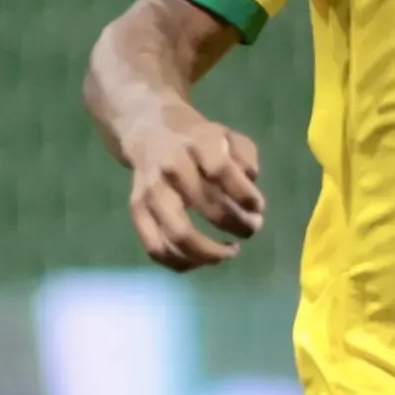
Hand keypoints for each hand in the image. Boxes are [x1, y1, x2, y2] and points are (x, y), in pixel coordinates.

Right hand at [121, 104, 265, 269]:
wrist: (148, 131)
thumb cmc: (198, 140)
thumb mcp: (228, 135)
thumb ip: (246, 157)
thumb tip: (251, 181)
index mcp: (197, 143)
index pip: (221, 170)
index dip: (245, 194)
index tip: (258, 206)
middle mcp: (171, 168)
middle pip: (205, 205)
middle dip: (237, 224)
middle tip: (251, 229)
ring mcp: (150, 192)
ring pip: (178, 235)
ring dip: (210, 252)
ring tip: (231, 251)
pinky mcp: (137, 211)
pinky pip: (156, 248)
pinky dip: (183, 262)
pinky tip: (203, 260)